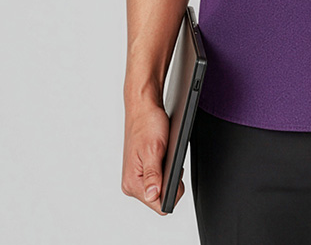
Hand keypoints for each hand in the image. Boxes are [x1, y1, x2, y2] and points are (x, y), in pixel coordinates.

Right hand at [121, 100, 184, 214]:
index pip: (159, 205)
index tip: (176, 175)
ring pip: (160, 188)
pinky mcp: (142, 170)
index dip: (173, 193)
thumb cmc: (147, 124)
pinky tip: (163, 155)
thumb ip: (153, 175)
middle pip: (160, 199)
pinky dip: (165, 169)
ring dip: (168, 174)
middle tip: (170, 160)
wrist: (143, 108)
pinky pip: (158, 179)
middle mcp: (132, 183)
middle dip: (171, 182)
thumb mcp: (154, 149)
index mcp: (133, 183)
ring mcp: (136, 177)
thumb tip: (152, 196)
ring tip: (165, 155)